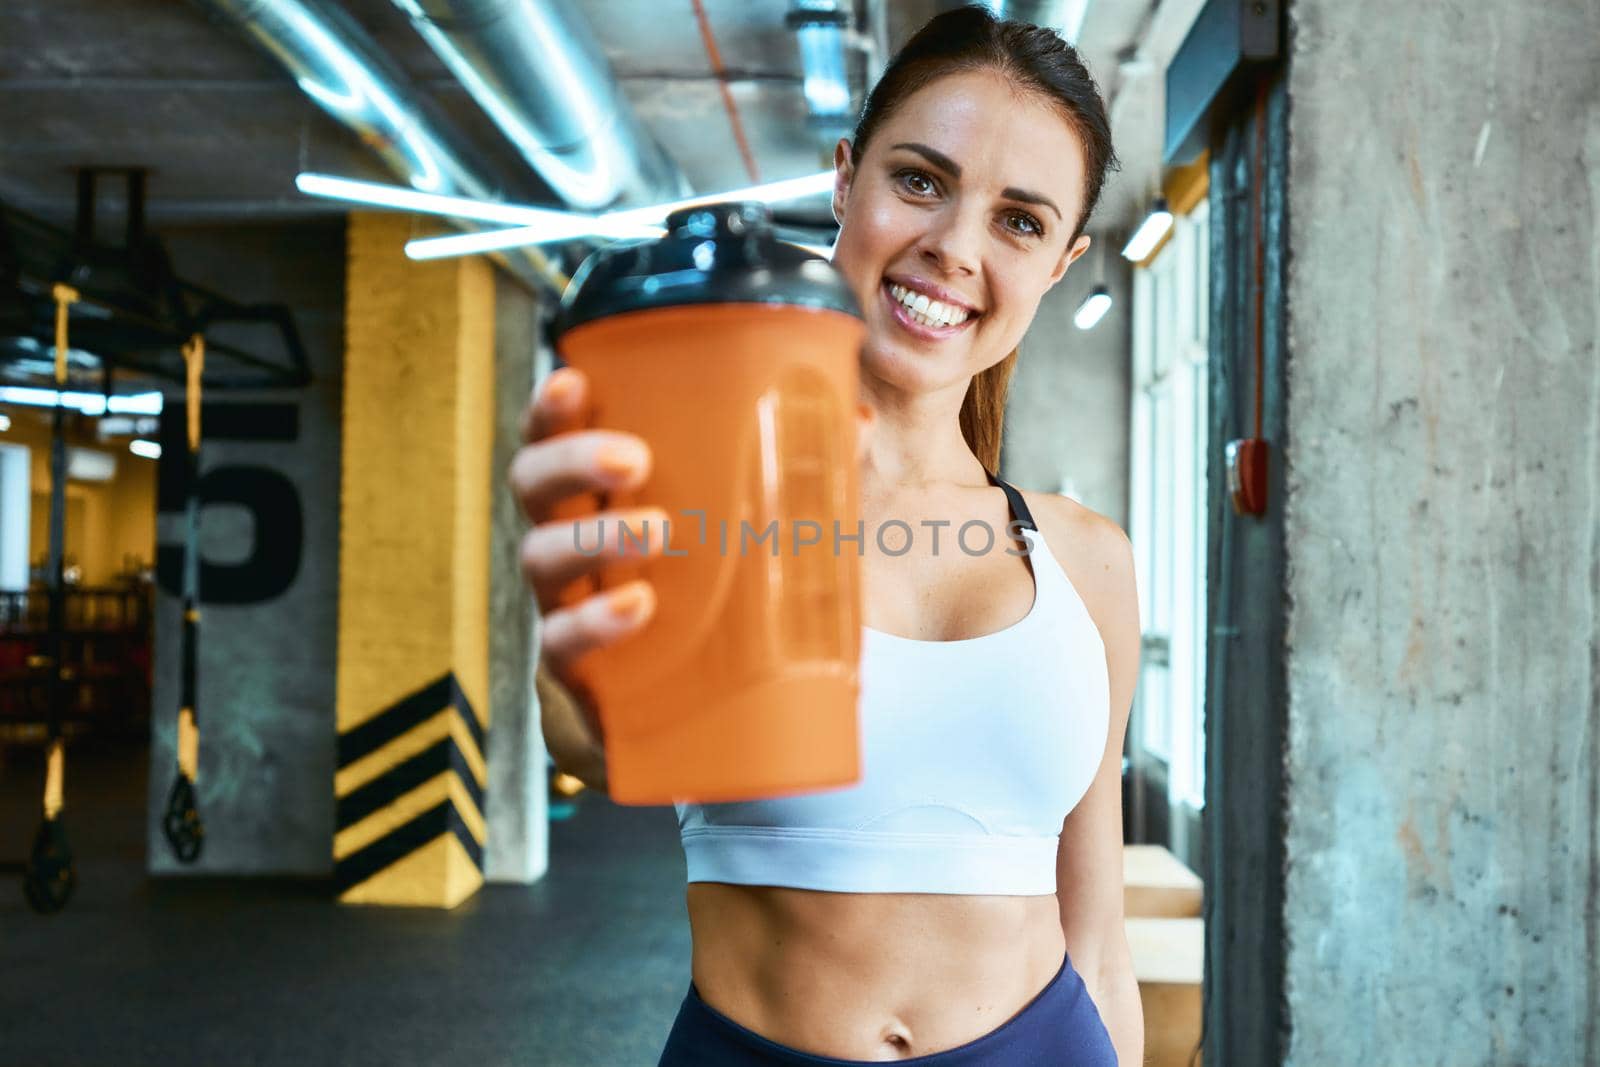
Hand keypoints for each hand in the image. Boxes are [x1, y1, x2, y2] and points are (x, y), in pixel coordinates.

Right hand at [510, 366, 875, 795]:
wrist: (695, 723)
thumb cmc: (716, 600)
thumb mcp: (759, 534)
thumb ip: (800, 476)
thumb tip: (860, 417)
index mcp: (602, 497)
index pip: (557, 436)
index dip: (552, 406)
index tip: (576, 378)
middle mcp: (570, 544)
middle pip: (534, 486)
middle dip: (571, 461)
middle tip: (633, 458)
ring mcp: (564, 608)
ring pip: (540, 559)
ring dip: (590, 538)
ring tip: (656, 531)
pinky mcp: (577, 675)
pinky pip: (561, 646)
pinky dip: (593, 624)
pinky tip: (635, 608)